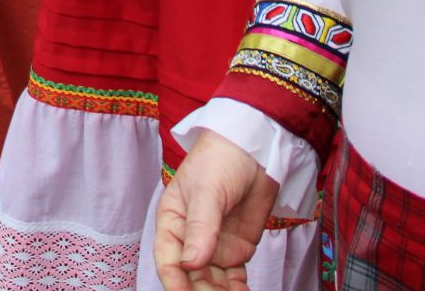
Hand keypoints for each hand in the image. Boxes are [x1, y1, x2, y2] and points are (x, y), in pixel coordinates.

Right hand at [152, 131, 276, 289]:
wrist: (256, 149)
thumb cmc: (220, 159)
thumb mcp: (206, 191)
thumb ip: (200, 228)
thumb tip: (190, 264)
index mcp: (172, 221)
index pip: (168, 259)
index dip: (174, 281)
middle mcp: (190, 238)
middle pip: (190, 276)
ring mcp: (215, 245)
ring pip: (212, 281)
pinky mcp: (237, 248)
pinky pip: (234, 278)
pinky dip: (238, 290)